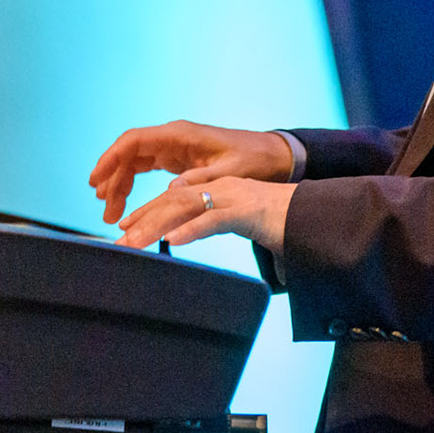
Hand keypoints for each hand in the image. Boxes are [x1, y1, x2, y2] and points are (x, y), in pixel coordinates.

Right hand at [89, 120, 294, 225]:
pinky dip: (131, 184)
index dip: (111, 158)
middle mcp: (172, 138)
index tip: (96, 180)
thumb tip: (172, 190)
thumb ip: (201, 180)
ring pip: (133, 162)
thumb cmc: (253, 160)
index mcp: (180, 135)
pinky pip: (144, 167)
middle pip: (128, 153)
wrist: (270, 156)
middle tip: (104, 207)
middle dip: (112, 178)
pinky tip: (124, 202)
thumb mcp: (229, 172)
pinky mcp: (176, 159)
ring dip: (119, 184)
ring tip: (110, 212)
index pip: (134, 141)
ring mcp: (172, 147)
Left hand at [115, 174, 296, 252]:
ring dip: (156, 228)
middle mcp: (221, 188)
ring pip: (186, 209)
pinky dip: (192, 230)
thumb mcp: (239, 221)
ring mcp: (233, 197)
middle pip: (173, 203)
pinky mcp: (247, 211)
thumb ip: (212, 224)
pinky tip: (172, 241)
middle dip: (142, 222)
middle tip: (118, 244)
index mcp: (218, 188)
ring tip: (133, 245)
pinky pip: (214, 220)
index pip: (175, 200)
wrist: (315, 215)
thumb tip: (185, 237)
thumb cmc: (280, 223)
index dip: (148, 214)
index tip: (125, 230)